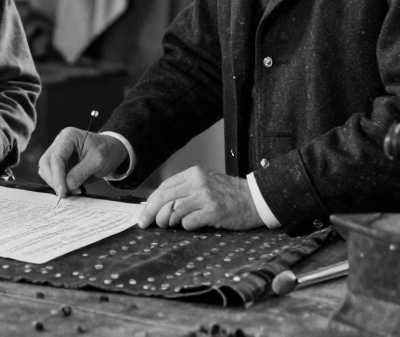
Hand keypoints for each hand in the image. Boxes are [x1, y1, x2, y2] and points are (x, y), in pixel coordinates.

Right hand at [37, 129, 127, 197]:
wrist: (112, 150)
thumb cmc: (107, 151)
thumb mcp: (98, 161)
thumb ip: (82, 172)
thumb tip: (68, 185)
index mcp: (68, 137)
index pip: (56, 157)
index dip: (57, 176)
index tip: (62, 192)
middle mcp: (59, 142)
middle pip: (46, 163)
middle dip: (54, 180)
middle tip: (66, 193)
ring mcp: (58, 152)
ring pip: (46, 169)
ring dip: (56, 183)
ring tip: (73, 190)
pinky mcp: (60, 162)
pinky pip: (53, 174)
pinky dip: (59, 183)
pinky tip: (72, 188)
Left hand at [137, 166, 263, 230]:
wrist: (256, 199)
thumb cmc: (229, 195)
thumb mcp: (206, 184)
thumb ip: (185, 191)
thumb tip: (159, 207)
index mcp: (194, 173)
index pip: (164, 187)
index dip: (150, 202)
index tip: (143, 215)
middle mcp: (198, 182)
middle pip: (164, 198)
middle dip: (151, 213)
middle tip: (146, 225)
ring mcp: (206, 196)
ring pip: (174, 211)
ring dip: (170, 222)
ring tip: (176, 225)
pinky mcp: (213, 211)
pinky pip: (188, 223)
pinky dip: (187, 226)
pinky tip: (196, 224)